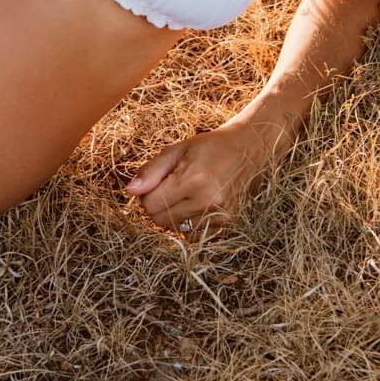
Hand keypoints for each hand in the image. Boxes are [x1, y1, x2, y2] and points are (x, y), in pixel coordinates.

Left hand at [121, 120, 272, 239]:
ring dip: (174, 215)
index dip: (146, 194)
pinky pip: (193, 235)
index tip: (157, 182)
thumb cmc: (210, 146)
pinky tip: (197, 205)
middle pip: (160, 220)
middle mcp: (207, 201)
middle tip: (170, 187)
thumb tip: (130, 191)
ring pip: (175, 229)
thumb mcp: (178, 149)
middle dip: (157, 205)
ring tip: (186, 194)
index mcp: (192, 180)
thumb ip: (151, 170)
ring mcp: (219, 215)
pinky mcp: (227, 223)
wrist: (249, 148)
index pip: (149, 205)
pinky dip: (189, 224)